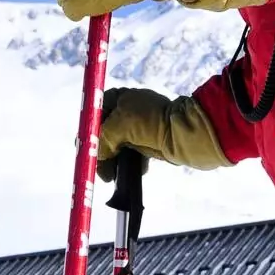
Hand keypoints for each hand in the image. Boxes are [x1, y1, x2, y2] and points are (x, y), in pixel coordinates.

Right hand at [98, 88, 231, 171]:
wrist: (186, 133)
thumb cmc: (152, 123)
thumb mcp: (120, 126)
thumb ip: (102, 139)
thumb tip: (98, 155)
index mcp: (119, 98)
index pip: (94, 116)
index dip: (89, 135)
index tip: (88, 154)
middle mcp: (127, 110)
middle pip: (104, 133)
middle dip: (102, 153)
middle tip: (103, 171)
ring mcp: (138, 125)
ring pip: (117, 146)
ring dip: (115, 161)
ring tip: (116, 176)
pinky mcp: (148, 140)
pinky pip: (131, 153)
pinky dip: (129, 163)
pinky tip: (133, 171)